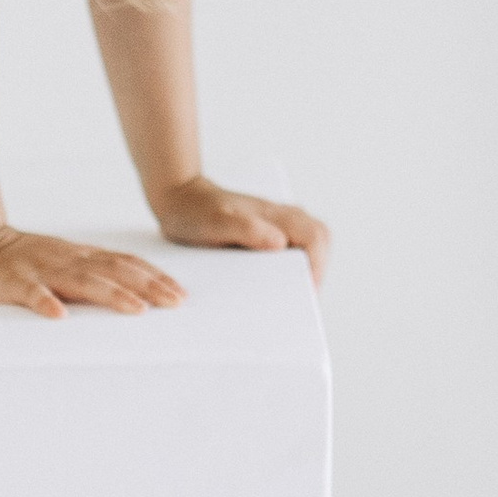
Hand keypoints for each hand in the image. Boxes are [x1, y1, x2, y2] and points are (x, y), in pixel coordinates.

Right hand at [0, 225, 184, 320]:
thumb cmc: (24, 258)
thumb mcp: (66, 260)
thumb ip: (95, 272)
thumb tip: (135, 291)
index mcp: (81, 256)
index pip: (125, 264)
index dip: (154, 278)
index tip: (181, 295)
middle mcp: (68, 259)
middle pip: (113, 272)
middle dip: (147, 287)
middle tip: (174, 304)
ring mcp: (42, 270)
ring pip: (81, 281)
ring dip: (111, 295)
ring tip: (136, 309)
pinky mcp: (14, 282)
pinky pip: (31, 293)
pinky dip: (45, 303)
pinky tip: (59, 316)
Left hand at [147, 176, 329, 286]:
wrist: (178, 199)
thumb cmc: (196, 210)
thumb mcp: (216, 221)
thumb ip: (246, 229)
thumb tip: (280, 243)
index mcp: (275, 215)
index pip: (315, 238)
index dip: (317, 267)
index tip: (306, 292)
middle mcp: (280, 217)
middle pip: (319, 241)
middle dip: (317, 269)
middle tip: (302, 297)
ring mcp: (274, 224)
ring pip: (307, 244)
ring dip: (306, 268)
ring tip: (291, 295)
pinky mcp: (265, 233)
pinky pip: (290, 248)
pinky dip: (291, 266)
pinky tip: (274, 284)